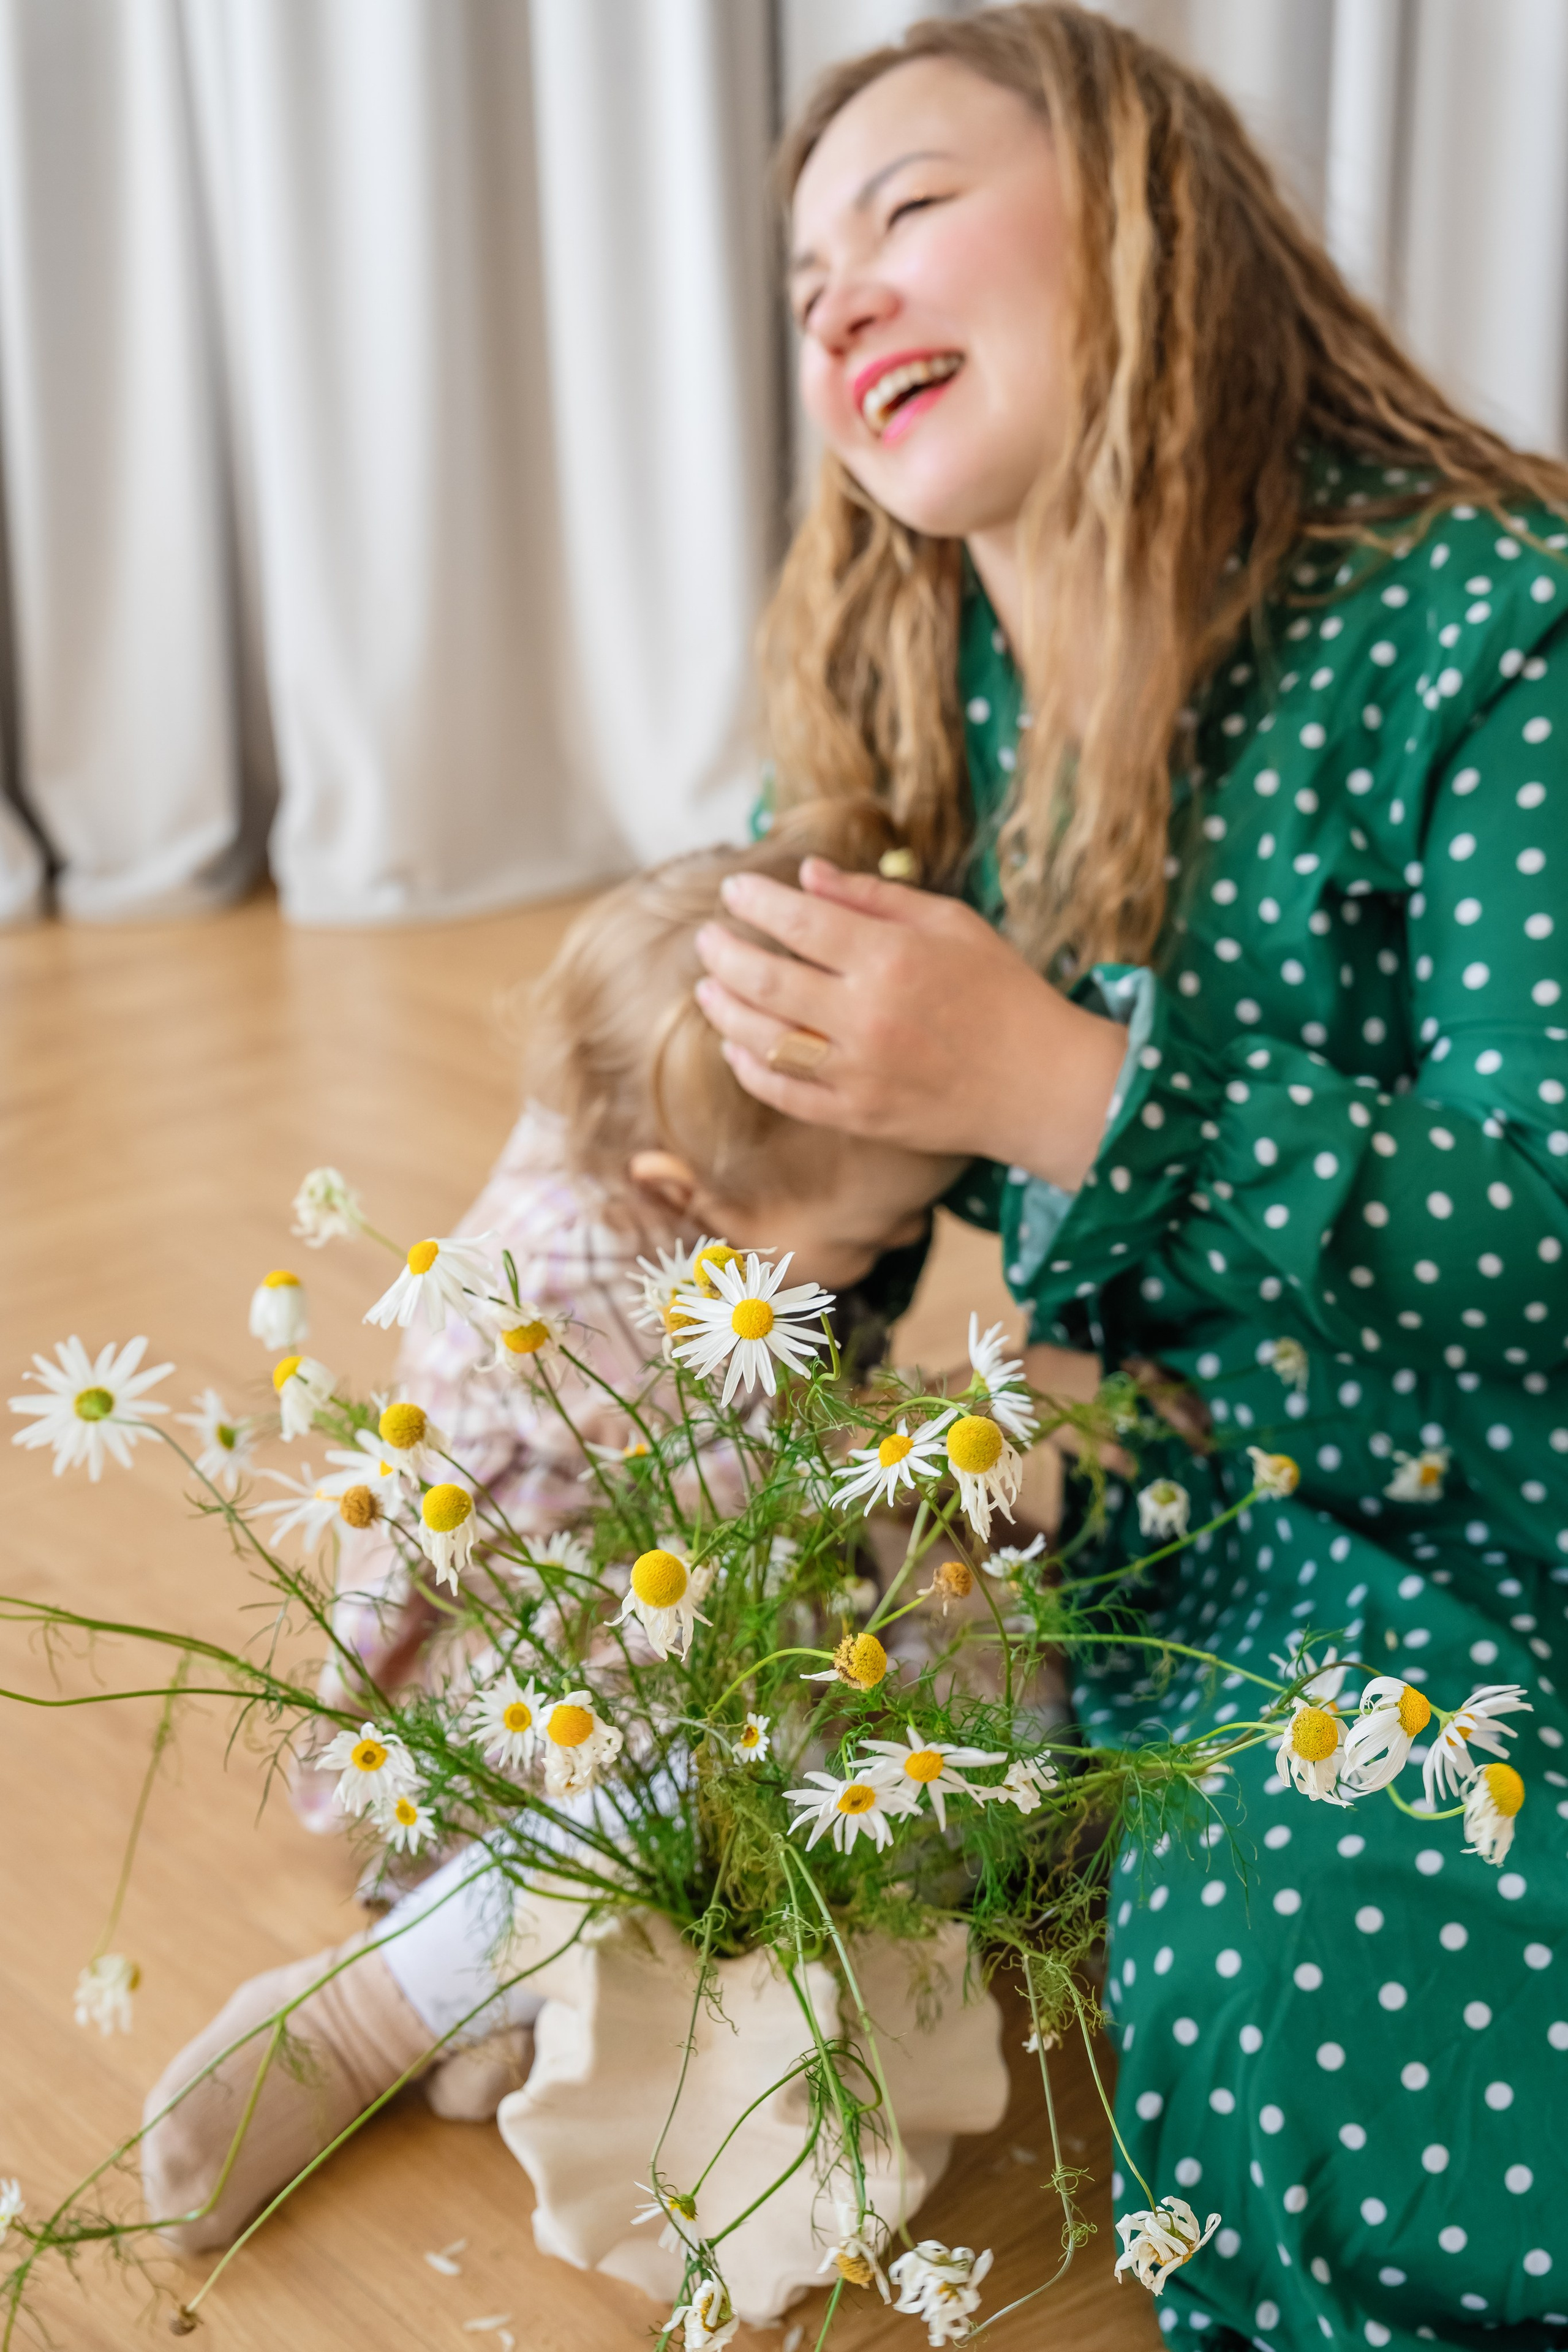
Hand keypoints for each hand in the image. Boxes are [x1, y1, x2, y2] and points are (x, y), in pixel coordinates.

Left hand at [692, 858, 1126, 1190]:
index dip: (755, 901)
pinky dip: (749, 1066)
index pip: (799, 920)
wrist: (1041, 1084)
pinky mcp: (857, 1115)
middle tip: (708, 938)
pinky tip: (736, 1044)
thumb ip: (875, 898)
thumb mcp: (952, 925)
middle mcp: (867, 1015)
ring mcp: (858, 1071)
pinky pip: (783, 1092)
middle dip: (723, 952)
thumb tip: (808, 874)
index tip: (733, 890)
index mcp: (892, 958)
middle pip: (765, 977)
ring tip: (709, 986)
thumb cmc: (1002, 993)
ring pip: (762, 1038)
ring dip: (724, 1008)